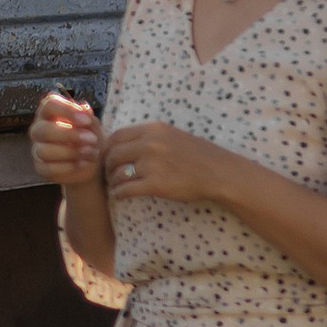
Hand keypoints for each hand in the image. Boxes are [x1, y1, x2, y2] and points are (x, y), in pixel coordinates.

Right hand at [30, 90, 102, 187]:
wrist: (92, 164)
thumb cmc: (89, 138)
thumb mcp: (93, 125)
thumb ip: (88, 116)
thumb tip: (84, 108)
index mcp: (49, 112)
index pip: (50, 105)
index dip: (67, 111)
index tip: (87, 121)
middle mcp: (39, 129)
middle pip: (44, 130)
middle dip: (70, 135)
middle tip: (92, 139)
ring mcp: (38, 149)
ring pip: (44, 151)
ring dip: (70, 152)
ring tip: (90, 152)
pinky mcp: (41, 168)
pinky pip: (48, 168)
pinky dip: (68, 166)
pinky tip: (82, 163)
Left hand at [101, 120, 226, 203]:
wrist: (219, 173)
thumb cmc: (197, 155)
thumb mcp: (172, 135)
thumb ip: (149, 137)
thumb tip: (125, 143)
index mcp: (153, 130)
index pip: (116, 136)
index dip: (106, 148)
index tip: (107, 158)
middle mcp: (149, 144)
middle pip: (113, 154)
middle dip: (107, 166)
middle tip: (109, 175)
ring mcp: (151, 164)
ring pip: (117, 173)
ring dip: (113, 182)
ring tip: (116, 186)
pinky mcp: (155, 184)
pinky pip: (126, 190)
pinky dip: (119, 194)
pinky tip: (120, 196)